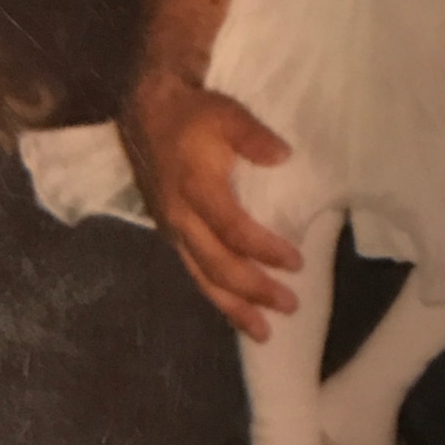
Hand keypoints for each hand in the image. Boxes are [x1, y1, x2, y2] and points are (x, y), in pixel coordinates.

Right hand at [120, 68, 302, 341]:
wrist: (147, 112)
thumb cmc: (194, 114)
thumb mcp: (228, 115)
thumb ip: (254, 137)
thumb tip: (284, 156)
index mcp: (196, 190)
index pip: (234, 231)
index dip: (264, 250)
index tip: (297, 263)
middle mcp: (180, 219)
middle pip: (217, 266)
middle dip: (253, 291)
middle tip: (290, 306)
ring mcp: (171, 229)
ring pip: (202, 278)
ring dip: (233, 307)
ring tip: (263, 332)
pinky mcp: (169, 232)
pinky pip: (193, 271)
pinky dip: (215, 294)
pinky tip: (233, 308)